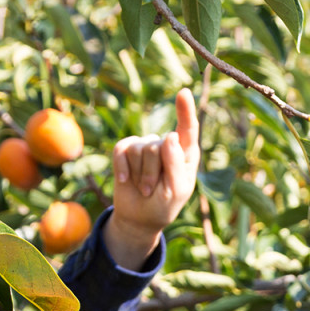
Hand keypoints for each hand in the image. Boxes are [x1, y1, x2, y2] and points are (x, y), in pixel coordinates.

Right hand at [107, 89, 200, 267]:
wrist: (139, 218)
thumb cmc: (163, 205)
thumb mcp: (175, 190)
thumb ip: (175, 163)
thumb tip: (170, 135)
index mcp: (185, 153)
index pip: (188, 128)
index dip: (185, 110)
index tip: (183, 93)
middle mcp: (166, 144)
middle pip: (157, 147)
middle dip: (152, 173)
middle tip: (152, 191)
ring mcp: (145, 145)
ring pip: (139, 149)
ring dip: (140, 175)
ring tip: (144, 188)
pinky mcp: (126, 149)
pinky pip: (121, 149)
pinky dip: (122, 168)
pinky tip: (126, 181)